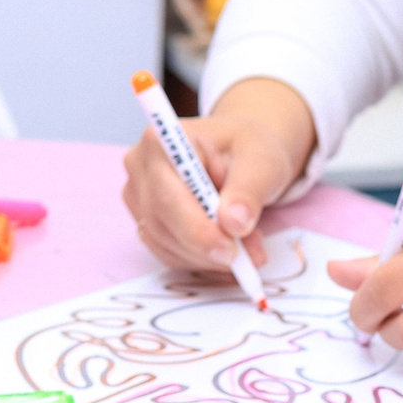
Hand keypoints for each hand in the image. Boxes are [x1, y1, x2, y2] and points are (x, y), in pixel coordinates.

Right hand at [121, 77, 313, 275]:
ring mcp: (140, 195)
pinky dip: (201, 260)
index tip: (230, 251)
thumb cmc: (251, 148)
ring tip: (249, 248)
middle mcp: (141, 167)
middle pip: (161, 225)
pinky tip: (230, 251)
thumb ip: (248, 192)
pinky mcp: (148, 219)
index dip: (196, 231)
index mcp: (162, 142)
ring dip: (208, 258)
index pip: (167, 198)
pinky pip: (169, 252)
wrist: (246, 152)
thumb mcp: (262, 162)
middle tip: (249, 258)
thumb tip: (233, 224)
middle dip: (206, 249)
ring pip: (165, 244)